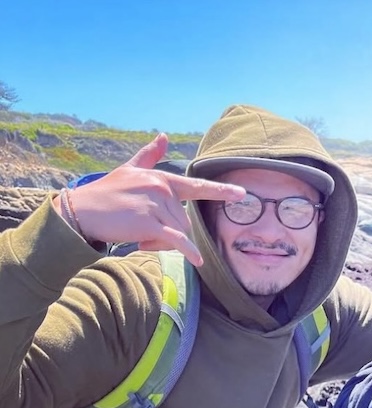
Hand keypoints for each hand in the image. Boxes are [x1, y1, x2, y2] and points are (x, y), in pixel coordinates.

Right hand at [53, 134, 244, 265]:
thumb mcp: (129, 170)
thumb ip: (149, 156)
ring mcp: (156, 205)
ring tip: (139, 236)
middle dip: (170, 232)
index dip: (220, 191)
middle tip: (144, 232)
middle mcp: (161, 188)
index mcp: (161, 178)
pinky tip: (198, 260)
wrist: (82, 211)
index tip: (242, 194)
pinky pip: (177, 241)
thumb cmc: (106, 192)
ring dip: (163, 242)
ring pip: (179, 234)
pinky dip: (188, 251)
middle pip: (184, 221)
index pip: (196, 186)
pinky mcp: (150, 224)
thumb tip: (163, 135)